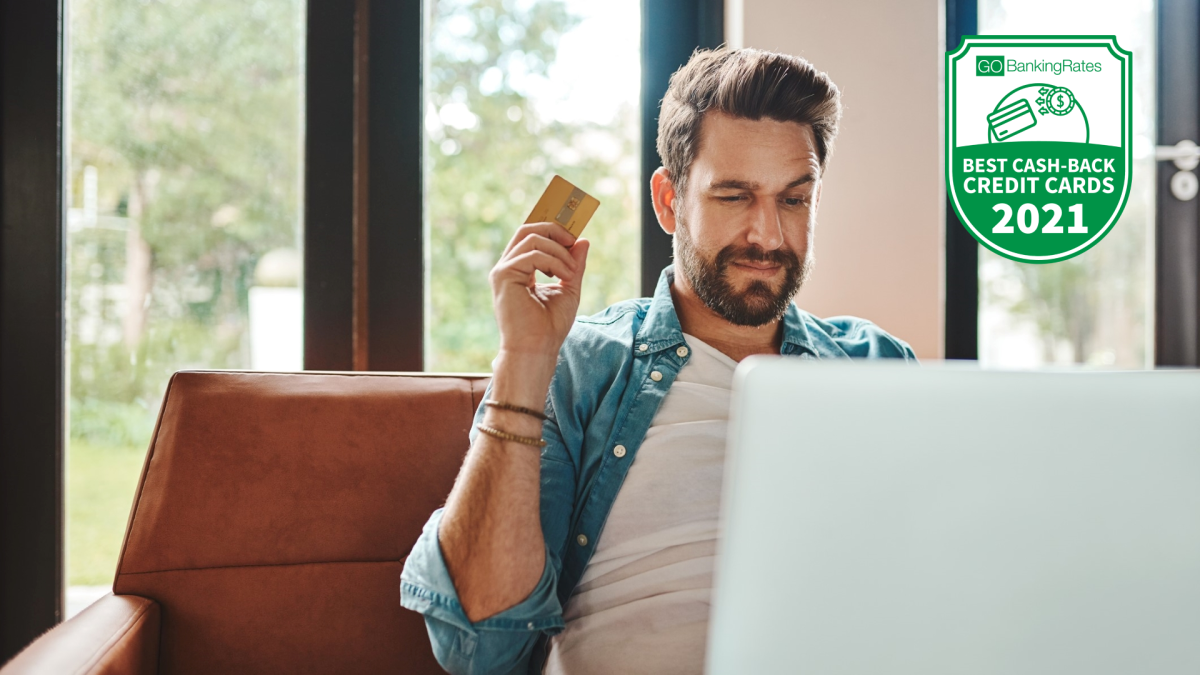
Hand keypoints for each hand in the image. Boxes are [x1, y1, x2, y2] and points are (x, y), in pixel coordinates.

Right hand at [489, 222, 589, 359]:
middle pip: (527, 229)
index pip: (531, 237)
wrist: (537, 349)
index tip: (574, 237)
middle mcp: (508, 267)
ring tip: (571, 272)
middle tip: (573, 241)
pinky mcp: (504, 276)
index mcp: (520, 269)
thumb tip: (583, 240)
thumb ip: (574, 264)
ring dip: (559, 251)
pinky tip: (564, 277)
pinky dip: (554, 262)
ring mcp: (503, 271)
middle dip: (554, 230)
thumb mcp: (569, 288)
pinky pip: (532, 254)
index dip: (552, 230)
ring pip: (532, 239)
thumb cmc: (550, 326)